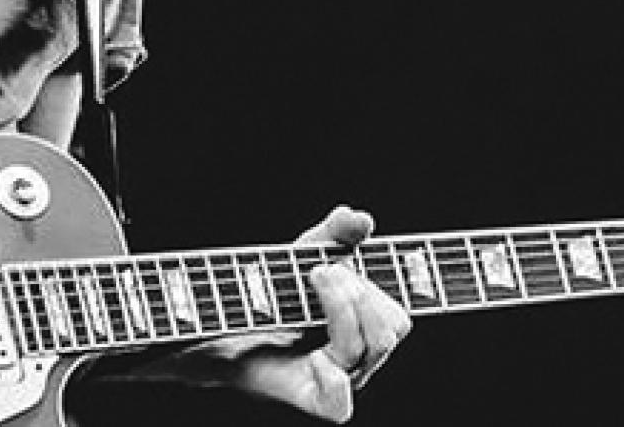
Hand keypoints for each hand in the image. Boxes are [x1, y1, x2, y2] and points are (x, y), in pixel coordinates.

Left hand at [230, 206, 411, 421]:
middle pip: (390, 331)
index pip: (397, 318)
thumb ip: (337, 232)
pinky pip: (338, 404)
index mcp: (364, 328)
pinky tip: (318, 360)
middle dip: (358, 292)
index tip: (338, 263)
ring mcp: (335, 378)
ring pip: (366, 350)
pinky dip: (335, 381)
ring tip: (314, 279)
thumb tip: (360, 218)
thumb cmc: (274, 289)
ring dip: (343, 307)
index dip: (375, 287)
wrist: (226, 318)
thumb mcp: (308, 251)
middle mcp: (357, 357)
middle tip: (321, 271)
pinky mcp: (308, 397)